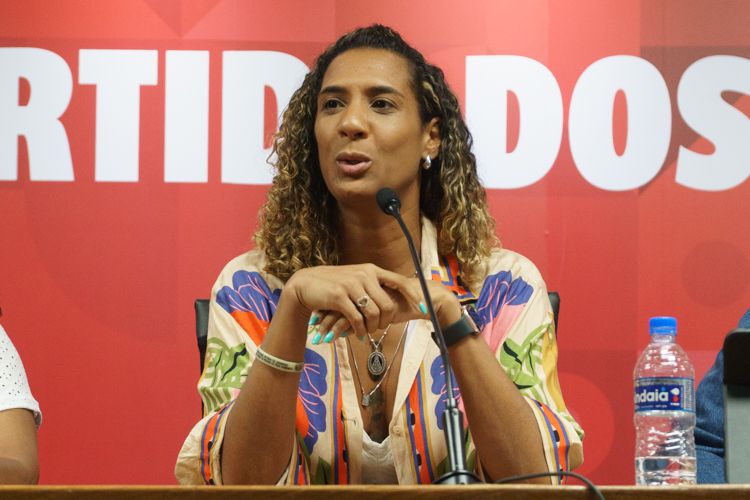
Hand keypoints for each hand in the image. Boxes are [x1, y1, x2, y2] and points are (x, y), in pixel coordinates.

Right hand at [284, 263, 427, 342]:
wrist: (305, 285)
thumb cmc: (332, 285)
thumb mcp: (355, 280)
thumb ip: (372, 287)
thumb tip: (392, 299)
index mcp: (371, 270)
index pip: (400, 282)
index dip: (413, 296)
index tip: (422, 308)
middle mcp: (364, 274)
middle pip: (389, 304)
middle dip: (387, 321)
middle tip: (379, 328)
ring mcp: (352, 285)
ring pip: (374, 314)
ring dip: (373, 327)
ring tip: (367, 331)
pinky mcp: (339, 297)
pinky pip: (358, 319)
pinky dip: (360, 330)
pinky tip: (358, 334)